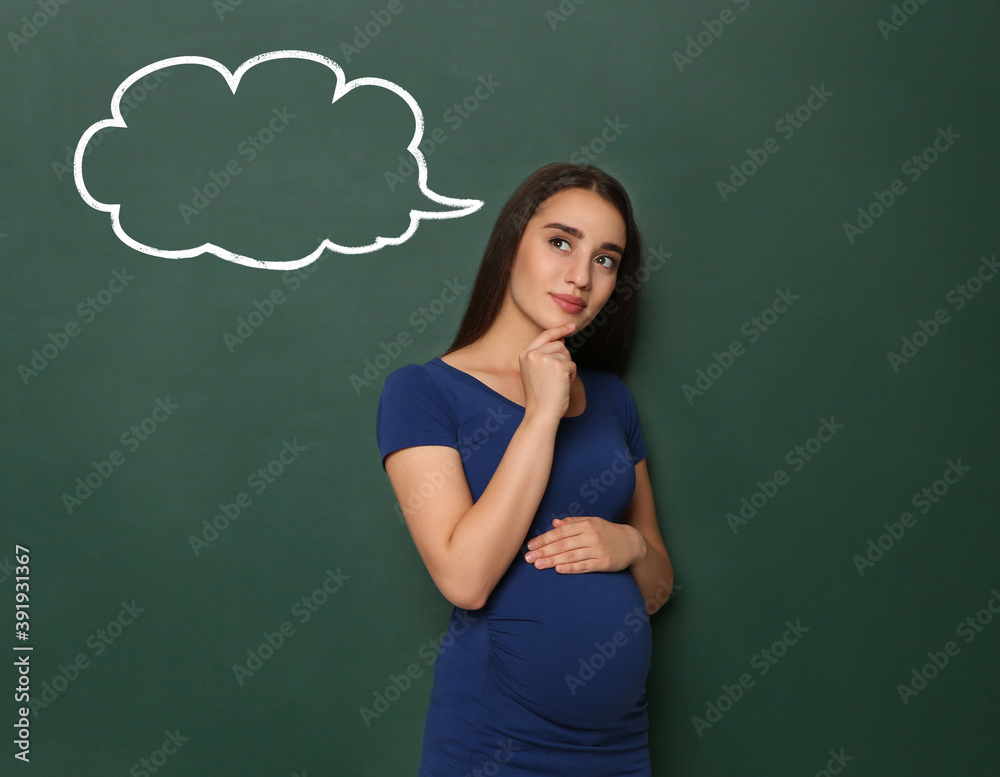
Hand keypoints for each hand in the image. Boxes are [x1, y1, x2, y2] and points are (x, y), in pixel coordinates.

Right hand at [518, 323, 576, 419]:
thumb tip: (562, 338)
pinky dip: (571, 376)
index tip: (571, 326)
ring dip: (567, 368)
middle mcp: (533, 354)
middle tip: (556, 376)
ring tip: (556, 382)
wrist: (541, 412)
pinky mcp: (559, 366)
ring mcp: (545, 359)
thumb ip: (544, 353)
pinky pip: (572, 365)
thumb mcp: (535, 371)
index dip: (559, 329)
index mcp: (525, 354)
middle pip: (559, 345)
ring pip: (567, 355)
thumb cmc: (540, 395)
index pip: (545, 335)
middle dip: (563, 359)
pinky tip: (562, 385)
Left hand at [523, 516, 645, 573]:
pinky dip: (572, 568)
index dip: (543, 539)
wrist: (632, 543)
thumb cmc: (607, 532)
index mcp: (586, 525)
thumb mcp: (592, 522)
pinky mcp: (604, 563)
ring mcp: (598, 550)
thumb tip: (554, 523)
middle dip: (544, 551)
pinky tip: (559, 570)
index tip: (530, 546)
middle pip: (563, 544)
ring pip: (571, 556)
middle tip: (528, 558)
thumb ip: (573, 523)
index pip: (560, 532)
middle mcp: (591, 536)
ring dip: (553, 561)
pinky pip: (585, 566)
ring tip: (538, 565)